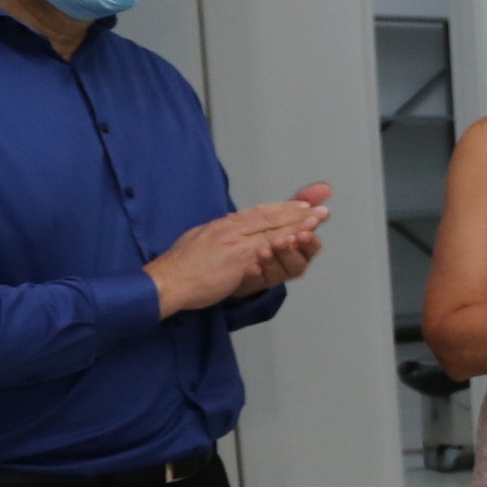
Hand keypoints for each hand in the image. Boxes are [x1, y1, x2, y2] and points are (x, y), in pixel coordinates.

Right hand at [147, 189, 331, 317]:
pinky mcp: (238, 257)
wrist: (166, 281)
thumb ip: (217, 233)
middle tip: (319, 207)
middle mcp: (229, 228)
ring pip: (271, 227)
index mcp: (221, 224)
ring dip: (297, 222)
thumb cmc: (179, 267)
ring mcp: (234, 241)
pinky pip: (266, 245)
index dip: (280, 208)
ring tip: (318, 217)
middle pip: (269, 216)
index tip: (300, 205)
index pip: (256, 212)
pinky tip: (300, 237)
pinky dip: (285, 239)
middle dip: (296, 210)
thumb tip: (229, 225)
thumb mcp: (198, 239)